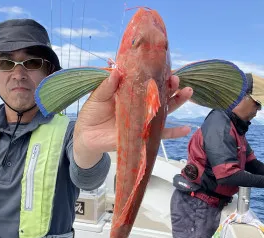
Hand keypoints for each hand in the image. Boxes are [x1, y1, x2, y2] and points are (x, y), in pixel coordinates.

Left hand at [73, 70, 192, 167]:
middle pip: (160, 95)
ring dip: (176, 102)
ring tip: (186, 92)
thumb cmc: (92, 112)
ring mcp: (142, 120)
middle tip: (176, 79)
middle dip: (171, 86)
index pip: (147, 82)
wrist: (86, 135)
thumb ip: (108, 85)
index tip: (166, 66)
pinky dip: (173, 133)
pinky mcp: (141, 135)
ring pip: (163, 111)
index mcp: (131, 93)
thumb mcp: (98, 96)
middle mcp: (140, 106)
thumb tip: (117, 71)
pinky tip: (186, 128)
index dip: (158, 74)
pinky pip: (159, 135)